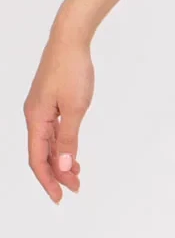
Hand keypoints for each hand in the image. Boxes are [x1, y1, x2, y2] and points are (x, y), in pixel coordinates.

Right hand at [25, 27, 94, 201]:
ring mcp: (41, 109)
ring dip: (60, 161)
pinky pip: (52, 131)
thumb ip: (69, 138)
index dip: (48, 180)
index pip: (37, 159)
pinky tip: (72, 154)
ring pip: (47, 143)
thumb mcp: (75, 108)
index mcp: (35, 119)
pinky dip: (62, 145)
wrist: (70, 40)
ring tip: (77, 176)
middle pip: (41, 154)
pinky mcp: (49, 103)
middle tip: (75, 189)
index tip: (60, 197)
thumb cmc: (72, 70)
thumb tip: (64, 165)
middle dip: (57, 174)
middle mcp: (34, 116)